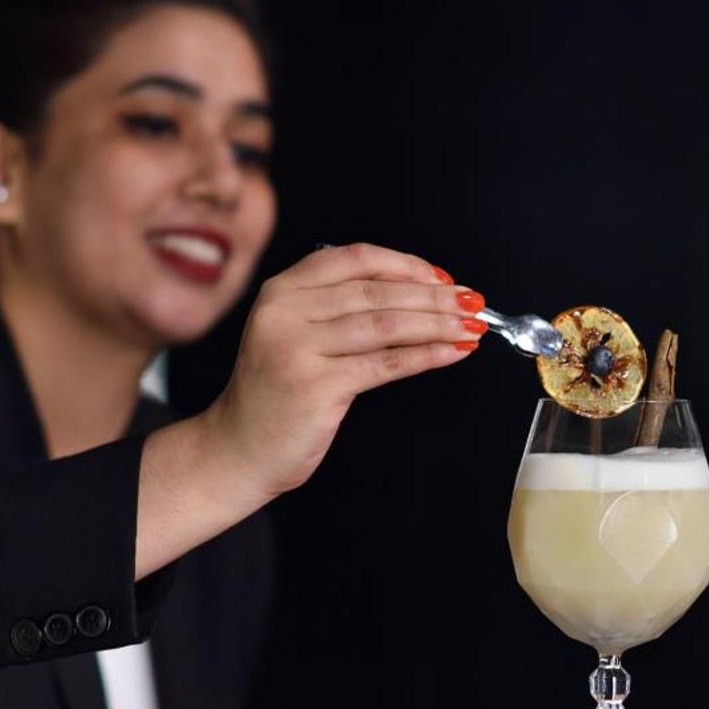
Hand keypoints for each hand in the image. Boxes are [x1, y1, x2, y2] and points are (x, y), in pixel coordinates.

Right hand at [202, 242, 479, 499]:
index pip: (355, 259)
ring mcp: (297, 350)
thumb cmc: (275, 394)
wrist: (238, 449)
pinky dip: (426, 355)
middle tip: (470, 302)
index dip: (405, 265)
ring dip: (436, 324)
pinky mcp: (316, 387)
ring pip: (385, 325)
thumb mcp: (295, 334)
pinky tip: (450, 352)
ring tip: (468, 326)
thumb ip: (338, 308)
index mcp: (281, 291)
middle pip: (376, 292)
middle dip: (432, 296)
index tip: (441, 278)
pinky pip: (385, 364)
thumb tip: (417, 293)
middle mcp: (285, 313)